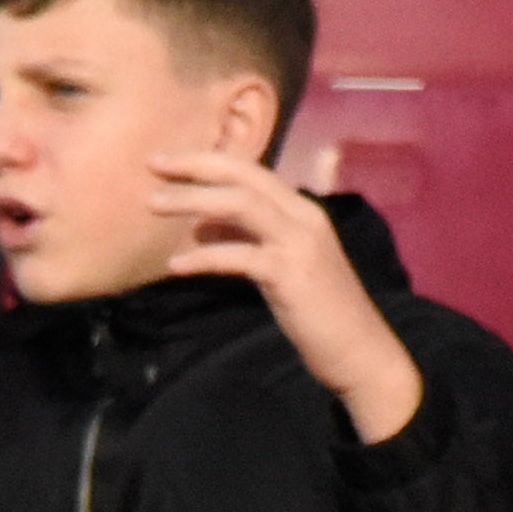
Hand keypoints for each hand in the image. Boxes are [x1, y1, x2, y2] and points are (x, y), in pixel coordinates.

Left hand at [150, 151, 421, 444]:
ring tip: (153, 203)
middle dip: (196, 165)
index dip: (207, 161)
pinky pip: (238, 256)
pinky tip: (176, 266)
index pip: (250, 171)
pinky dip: (204, 257)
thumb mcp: (278, 266)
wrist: (359, 351)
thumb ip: (246, 239)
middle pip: (243, 175)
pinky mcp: (290, 274)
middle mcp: (303, 216)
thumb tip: (201, 224)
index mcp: (301, 210)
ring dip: (193, 200)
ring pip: (240, 204)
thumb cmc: (317, 312)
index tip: (167, 160)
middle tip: (153, 163)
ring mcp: (299, 243)